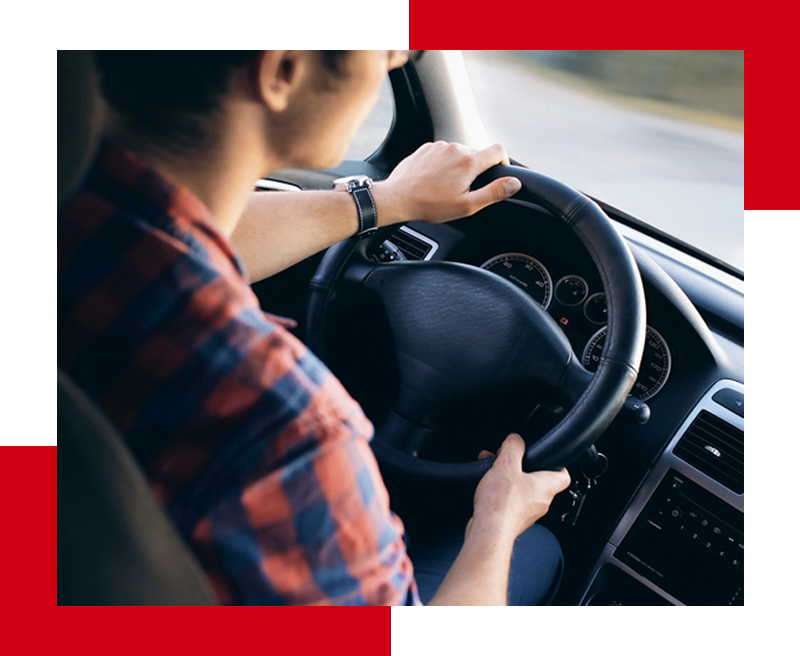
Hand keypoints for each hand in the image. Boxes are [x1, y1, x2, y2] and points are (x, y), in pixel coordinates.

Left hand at [372, 141, 521, 225]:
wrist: (397, 198)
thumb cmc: (430, 205)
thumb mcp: (467, 205)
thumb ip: (493, 193)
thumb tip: (514, 184)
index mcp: (469, 161)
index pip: (498, 150)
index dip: (503, 162)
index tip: (497, 174)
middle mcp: (455, 148)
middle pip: (477, 153)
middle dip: (476, 170)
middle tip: (465, 190)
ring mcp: (439, 146)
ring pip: (459, 153)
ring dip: (458, 167)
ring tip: (446, 187)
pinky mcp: (426, 148)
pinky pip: (442, 153)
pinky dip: (443, 164)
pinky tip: (434, 181)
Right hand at [468, 433, 570, 541]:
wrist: (488, 532)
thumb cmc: (501, 505)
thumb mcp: (506, 465)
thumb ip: (513, 447)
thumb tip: (515, 439)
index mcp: (546, 487)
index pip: (563, 474)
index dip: (557, 462)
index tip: (546, 455)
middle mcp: (540, 502)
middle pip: (538, 480)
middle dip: (522, 467)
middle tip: (509, 459)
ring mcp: (527, 513)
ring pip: (522, 489)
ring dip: (509, 478)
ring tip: (493, 470)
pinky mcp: (513, 520)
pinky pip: (510, 501)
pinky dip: (501, 491)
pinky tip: (488, 487)